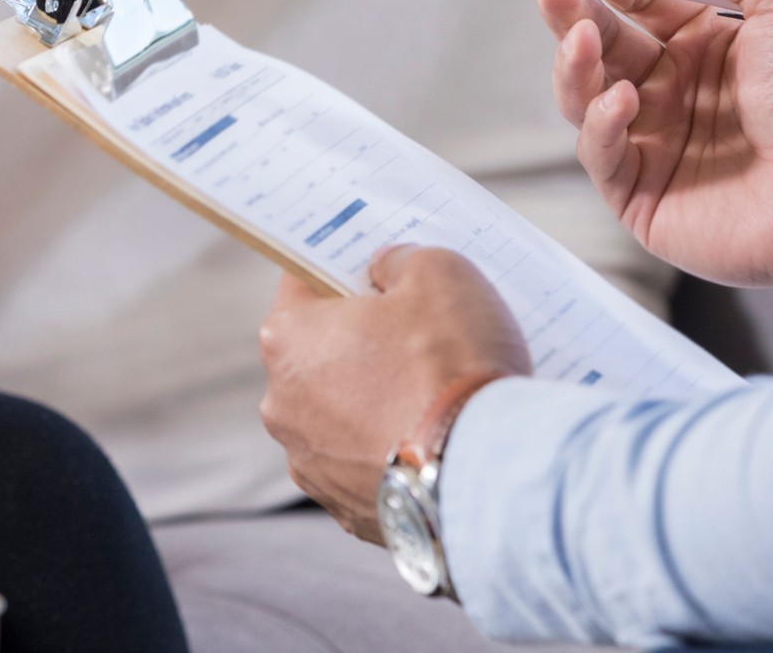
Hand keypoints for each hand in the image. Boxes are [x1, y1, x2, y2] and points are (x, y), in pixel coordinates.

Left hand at [259, 246, 529, 543]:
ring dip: (376, 403)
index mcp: (287, 338)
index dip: (344, 272)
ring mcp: (312, 466)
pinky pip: (366, 467)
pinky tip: (435, 444)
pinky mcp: (348, 512)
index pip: (304, 283)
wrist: (490, 475)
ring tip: (435, 396)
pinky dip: (393, 454)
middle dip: (363, 341)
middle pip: (321, 353)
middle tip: (419, 336)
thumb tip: (385, 271)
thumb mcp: (437, 272)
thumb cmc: (454, 363)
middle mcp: (282, 406)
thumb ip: (399, 261)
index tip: (378, 274)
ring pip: (342, 415)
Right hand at [537, 0, 772, 296]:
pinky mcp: (641, 194)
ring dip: (574, 62)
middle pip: (599, 42)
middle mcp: (675, 90)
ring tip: (581, 38)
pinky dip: (600, 121)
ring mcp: (655, 141)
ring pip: (584, 94)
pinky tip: (624, 100)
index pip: (635, 1)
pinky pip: (598, 151)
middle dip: (571, 9)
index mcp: (706, 44)